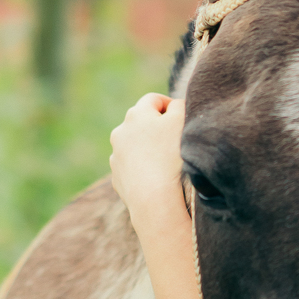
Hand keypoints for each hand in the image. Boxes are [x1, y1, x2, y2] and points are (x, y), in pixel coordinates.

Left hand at [110, 93, 185, 228]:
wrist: (153, 198)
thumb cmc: (171, 156)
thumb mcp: (181, 121)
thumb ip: (180, 105)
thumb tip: (174, 105)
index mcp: (136, 114)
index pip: (154, 100)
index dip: (170, 106)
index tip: (182, 118)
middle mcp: (120, 132)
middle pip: (141, 123)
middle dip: (157, 128)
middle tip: (175, 140)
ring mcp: (116, 156)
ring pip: (135, 146)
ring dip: (148, 149)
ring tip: (166, 162)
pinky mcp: (117, 177)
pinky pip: (132, 167)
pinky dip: (143, 169)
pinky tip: (157, 178)